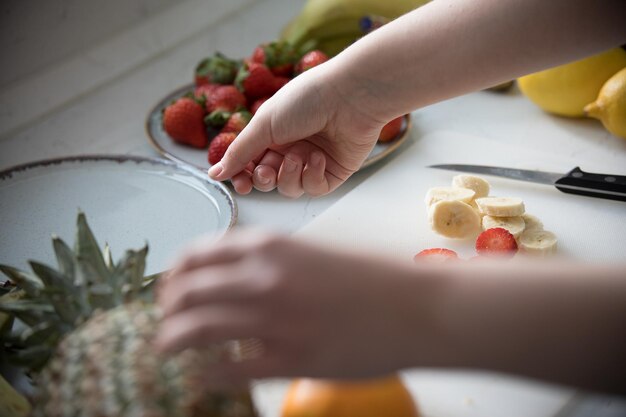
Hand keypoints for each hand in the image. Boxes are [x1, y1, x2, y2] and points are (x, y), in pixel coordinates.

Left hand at [156, 229, 440, 382]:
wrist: (417, 307)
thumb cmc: (372, 276)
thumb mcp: (313, 251)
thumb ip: (270, 261)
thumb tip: (232, 279)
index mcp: (269, 246)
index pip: (196, 254)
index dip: (174, 274)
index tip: (171, 289)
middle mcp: (263, 277)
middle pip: (187, 291)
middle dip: (167, 308)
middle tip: (165, 321)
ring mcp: (274, 319)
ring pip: (195, 328)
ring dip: (171, 340)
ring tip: (165, 348)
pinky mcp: (290, 360)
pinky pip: (227, 371)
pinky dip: (204, 374)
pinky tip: (199, 377)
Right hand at [208, 63, 389, 197]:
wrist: (351, 96)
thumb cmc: (308, 99)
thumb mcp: (264, 124)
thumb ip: (239, 152)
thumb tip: (215, 173)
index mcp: (272, 133)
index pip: (250, 163)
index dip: (242, 176)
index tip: (238, 182)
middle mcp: (291, 147)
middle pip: (267, 180)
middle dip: (264, 179)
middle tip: (266, 170)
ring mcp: (312, 161)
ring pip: (289, 188)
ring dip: (289, 175)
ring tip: (298, 156)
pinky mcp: (333, 171)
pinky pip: (313, 189)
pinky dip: (312, 176)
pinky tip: (319, 158)